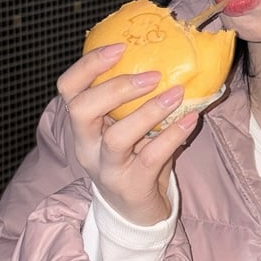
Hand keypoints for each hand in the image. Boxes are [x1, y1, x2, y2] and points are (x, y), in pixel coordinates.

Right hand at [58, 44, 197, 225]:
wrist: (136, 213)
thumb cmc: (134, 159)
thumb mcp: (126, 126)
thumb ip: (134, 99)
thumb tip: (169, 57)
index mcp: (83, 125)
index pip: (68, 89)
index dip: (88, 65)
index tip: (120, 47)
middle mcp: (87, 146)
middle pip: (82, 110)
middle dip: (115, 88)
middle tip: (152, 75)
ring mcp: (106, 169)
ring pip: (116, 137)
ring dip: (148, 112)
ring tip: (176, 94)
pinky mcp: (130, 186)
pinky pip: (150, 158)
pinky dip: (172, 136)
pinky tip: (191, 120)